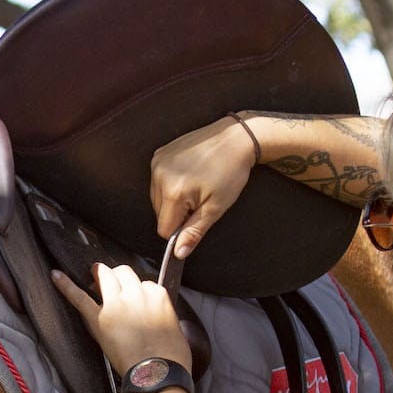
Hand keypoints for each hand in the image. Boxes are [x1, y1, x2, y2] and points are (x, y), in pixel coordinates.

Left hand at [52, 264, 192, 373]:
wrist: (157, 374)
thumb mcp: (176, 329)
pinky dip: (66, 285)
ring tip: (92, 276)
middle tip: (111, 284)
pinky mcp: (99, 318)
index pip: (145, 283)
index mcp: (158, 296)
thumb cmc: (171, 359)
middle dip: (117, 276)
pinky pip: (79, 297)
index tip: (134, 298)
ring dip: (98, 274)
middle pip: (124, 271)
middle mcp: (137, 294)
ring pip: (104, 275)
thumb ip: (164, 316)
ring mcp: (116, 304)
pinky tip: (56, 276)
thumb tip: (159, 319)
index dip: (137, 290)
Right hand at [150, 116, 258, 258]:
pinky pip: (158, 180)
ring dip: (174, 198)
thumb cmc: (230, 171)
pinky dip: (171, 183)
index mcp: (173, 192)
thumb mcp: (216, 208)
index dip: (181, 229)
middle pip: (160, 214)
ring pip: (157, 198)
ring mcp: (157, 162)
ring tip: (196, 184)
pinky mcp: (159, 154)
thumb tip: (178, 253)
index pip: (164, 229)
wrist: (236, 138)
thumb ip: (194, 232)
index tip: (197, 217)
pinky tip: (189, 174)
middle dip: (178, 213)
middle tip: (200, 198)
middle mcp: (159, 176)